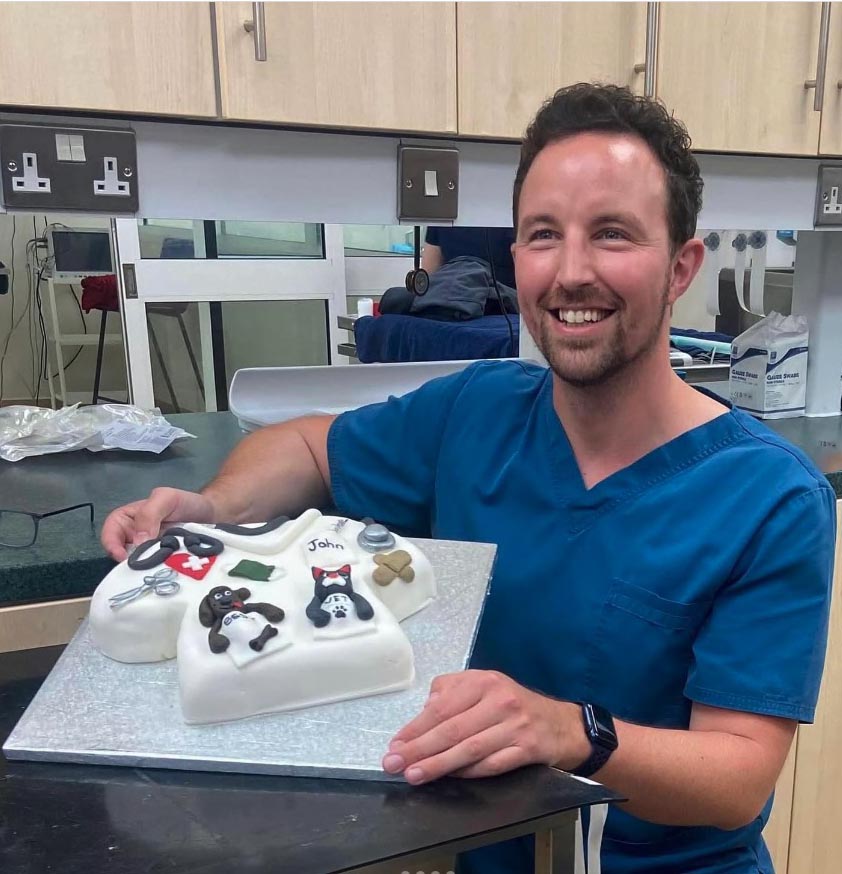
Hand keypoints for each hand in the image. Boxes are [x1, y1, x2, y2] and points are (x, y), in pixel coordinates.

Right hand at [101, 487, 216, 560]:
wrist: (213, 513)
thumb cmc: (186, 502)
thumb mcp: (166, 498)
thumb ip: (149, 514)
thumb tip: (137, 542)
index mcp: (129, 519)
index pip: (110, 532)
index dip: (111, 544)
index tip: (122, 557)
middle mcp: (135, 538)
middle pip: (121, 554)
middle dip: (128, 562)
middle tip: (141, 568)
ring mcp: (150, 552)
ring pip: (138, 565)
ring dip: (145, 568)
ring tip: (157, 570)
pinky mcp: (164, 562)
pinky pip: (156, 570)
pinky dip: (159, 571)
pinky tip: (167, 573)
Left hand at [382, 670, 589, 784]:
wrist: (561, 724)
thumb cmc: (513, 705)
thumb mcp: (484, 686)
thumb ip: (451, 691)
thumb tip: (424, 712)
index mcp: (483, 682)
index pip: (442, 707)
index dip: (416, 728)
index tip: (395, 744)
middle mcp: (499, 701)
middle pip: (452, 730)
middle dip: (419, 749)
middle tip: (394, 764)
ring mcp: (515, 726)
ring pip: (469, 749)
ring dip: (438, 765)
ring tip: (414, 775)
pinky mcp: (526, 749)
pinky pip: (491, 765)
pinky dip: (468, 773)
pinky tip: (449, 778)